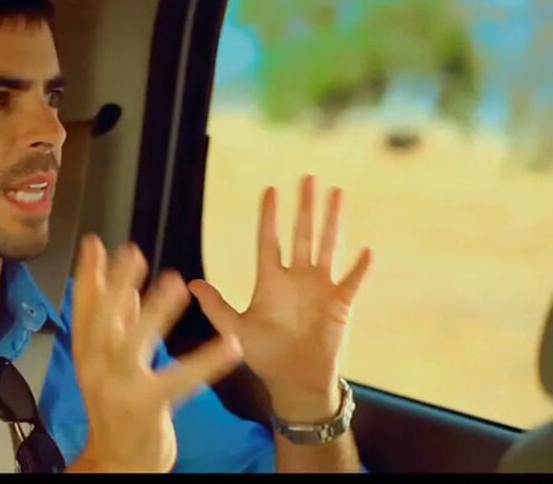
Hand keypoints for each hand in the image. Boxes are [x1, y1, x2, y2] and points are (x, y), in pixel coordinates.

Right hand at [68, 235, 242, 472]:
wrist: (118, 462)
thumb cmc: (118, 409)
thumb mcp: (109, 366)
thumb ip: (118, 327)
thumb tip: (125, 290)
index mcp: (88, 355)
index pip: (84, 309)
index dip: (88, 276)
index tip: (94, 244)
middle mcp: (98, 368)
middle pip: (104, 320)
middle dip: (118, 284)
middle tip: (134, 253)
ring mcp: (120, 387)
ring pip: (135, 343)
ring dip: (155, 311)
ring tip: (177, 284)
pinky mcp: (148, 407)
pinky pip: (180, 380)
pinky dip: (206, 362)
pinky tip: (229, 345)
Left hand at [189, 175, 371, 420]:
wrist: (294, 380)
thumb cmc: (265, 355)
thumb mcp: (236, 330)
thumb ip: (217, 306)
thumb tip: (192, 282)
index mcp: (270, 280)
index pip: (269, 240)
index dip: (269, 216)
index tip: (270, 190)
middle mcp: (296, 277)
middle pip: (301, 233)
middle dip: (304, 206)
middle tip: (308, 177)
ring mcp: (320, 288)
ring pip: (327, 246)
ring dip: (332, 221)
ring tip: (336, 193)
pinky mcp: (340, 304)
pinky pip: (352, 280)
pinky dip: (359, 267)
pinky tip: (366, 250)